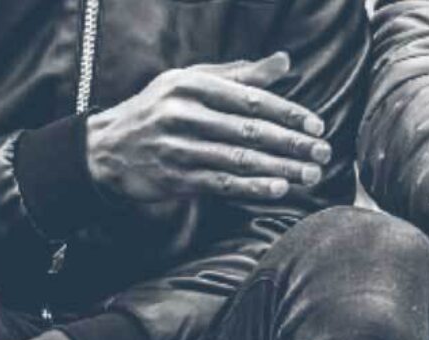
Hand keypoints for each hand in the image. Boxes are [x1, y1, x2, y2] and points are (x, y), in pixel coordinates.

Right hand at [86, 51, 329, 208]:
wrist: (105, 149)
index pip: (250, 99)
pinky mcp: (175, 178)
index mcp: (192, 84)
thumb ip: (238, 74)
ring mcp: (178, 148)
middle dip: (292, 143)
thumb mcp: (190, 81)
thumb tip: (284, 62)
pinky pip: (221, 183)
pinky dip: (252, 187)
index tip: (316, 125)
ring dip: (280, 168)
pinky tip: (279, 189)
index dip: (288, 113)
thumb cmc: (156, 109)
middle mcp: (183, 114)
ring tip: (311, 174)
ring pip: (240, 159)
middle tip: (323, 152)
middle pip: (250, 131)